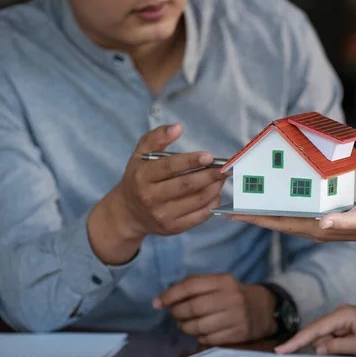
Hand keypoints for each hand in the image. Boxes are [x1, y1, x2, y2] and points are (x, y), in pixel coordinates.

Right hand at [88, 124, 229, 264]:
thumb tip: (178, 127)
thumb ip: (157, 138)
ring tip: (222, 178)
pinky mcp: (173, 228)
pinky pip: (199, 216)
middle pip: (186, 185)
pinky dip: (212, 204)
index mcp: (142, 177)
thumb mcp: (140, 155)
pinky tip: (215, 193)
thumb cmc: (138, 178)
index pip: (169, 167)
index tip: (210, 156)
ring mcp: (162, 216)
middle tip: (226, 168)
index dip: (191, 161)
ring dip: (214, 188)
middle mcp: (150, 198)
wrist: (128, 213)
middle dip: (210, 175)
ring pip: (197, 201)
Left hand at [153, 274, 277, 344]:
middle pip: (193, 307)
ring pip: (199, 326)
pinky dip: (199, 337)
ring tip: (185, 324)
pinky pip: (209, 339)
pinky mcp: (238, 333)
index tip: (158, 303)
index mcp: (223, 280)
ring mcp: (236, 316)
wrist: (261, 308)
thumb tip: (163, 298)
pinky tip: (200, 332)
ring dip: (185, 327)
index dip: (171, 295)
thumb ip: (193, 285)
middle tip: (174, 315)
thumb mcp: (217, 283)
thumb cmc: (231, 294)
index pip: (191, 285)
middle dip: (177, 313)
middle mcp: (231, 297)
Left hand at [227, 197, 355, 285]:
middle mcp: (311, 227)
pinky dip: (280, 206)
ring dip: (263, 211)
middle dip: (252, 215)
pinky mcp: (322, 219)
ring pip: (282, 217)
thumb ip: (342, 221)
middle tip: (229, 206)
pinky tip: (275, 200)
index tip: (232, 214)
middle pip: (274, 221)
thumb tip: (321, 222)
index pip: (277, 222)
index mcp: (315, 227)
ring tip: (246, 202)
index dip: (254, 218)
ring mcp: (316, 224)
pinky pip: (294, 213)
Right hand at [275, 305, 355, 355]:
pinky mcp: (345, 326)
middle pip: (317, 335)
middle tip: (346, 352)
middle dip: (322, 349)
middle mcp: (338, 314)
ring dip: (332, 350)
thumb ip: (339, 347)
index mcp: (342, 315)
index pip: (313, 329)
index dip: (296, 341)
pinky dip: (336, 347)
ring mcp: (341, 320)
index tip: (280, 351)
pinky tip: (350, 349)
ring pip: (325, 339)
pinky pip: (333, 339)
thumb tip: (317, 348)